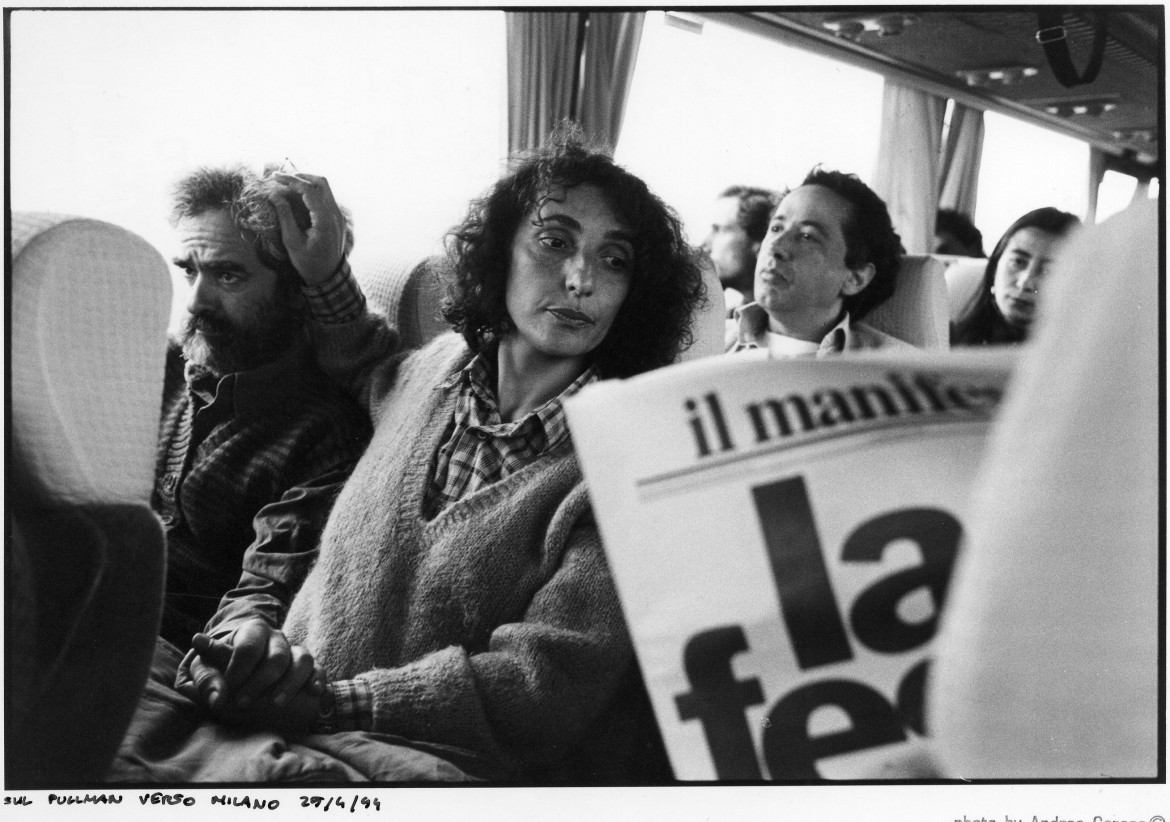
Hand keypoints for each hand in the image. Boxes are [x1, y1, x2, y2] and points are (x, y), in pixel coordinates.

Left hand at [175, 624, 327, 733]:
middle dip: (260, 680)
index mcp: (250, 634)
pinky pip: (319, 669)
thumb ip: (207, 681)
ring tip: (276, 703)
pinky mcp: (311, 668)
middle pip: (276, 655)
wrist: (252, 690)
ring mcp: (295, 652)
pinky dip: (317, 680)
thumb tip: (215, 696)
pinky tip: (313, 693)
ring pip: (302, 660)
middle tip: (243, 702)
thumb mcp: (210, 677)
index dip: (238, 669)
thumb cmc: (228, 679)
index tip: (228, 689)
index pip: (247, 646)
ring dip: (289, 683)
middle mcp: (275, 639)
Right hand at [269, 172, 347, 286]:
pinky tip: (297, 196)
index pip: (309, 190)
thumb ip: (285, 216)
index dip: (291, 180)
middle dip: (300, 176)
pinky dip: (311, 192)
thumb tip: (274, 194)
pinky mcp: (337, 219)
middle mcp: (336, 214)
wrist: (329, 277)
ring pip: (325, 188)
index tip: (274, 177)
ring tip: (287, 185)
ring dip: (306, 183)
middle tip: (281, 178)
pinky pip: (326, 198)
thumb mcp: (292, 242)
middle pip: (321, 182)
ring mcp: (339, 216)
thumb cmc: (309, 263)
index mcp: (325, 220)